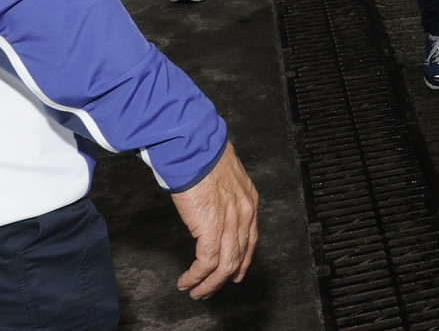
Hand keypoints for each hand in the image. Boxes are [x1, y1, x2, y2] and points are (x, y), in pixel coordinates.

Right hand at [169, 143, 258, 298]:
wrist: (194, 147)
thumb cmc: (201, 154)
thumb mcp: (222, 176)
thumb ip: (222, 194)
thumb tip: (211, 204)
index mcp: (249, 199)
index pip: (251, 238)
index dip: (243, 260)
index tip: (235, 273)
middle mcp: (245, 212)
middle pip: (239, 256)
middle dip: (225, 278)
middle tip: (210, 290)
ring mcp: (231, 221)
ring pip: (225, 264)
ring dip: (209, 283)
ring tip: (196, 292)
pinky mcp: (212, 227)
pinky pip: (207, 261)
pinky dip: (196, 276)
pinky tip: (187, 281)